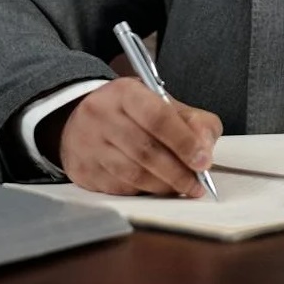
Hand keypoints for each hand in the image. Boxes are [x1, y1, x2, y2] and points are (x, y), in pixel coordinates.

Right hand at [55, 78, 222, 195]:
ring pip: (133, 174)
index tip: (203, 161)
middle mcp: (101, 116)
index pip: (158, 118)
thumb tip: (204, 149)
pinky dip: (145, 191)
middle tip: (197, 184)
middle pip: (146, 151)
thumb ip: (193, 121)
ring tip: (182, 187)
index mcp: (125, 92)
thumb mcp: (162, 104)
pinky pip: (121, 188)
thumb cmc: (130, 113)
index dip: (184, 142)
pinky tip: (156, 187)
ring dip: (164, 185)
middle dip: (178, 172)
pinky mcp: (84, 170)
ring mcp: (88, 145)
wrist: (79, 120)